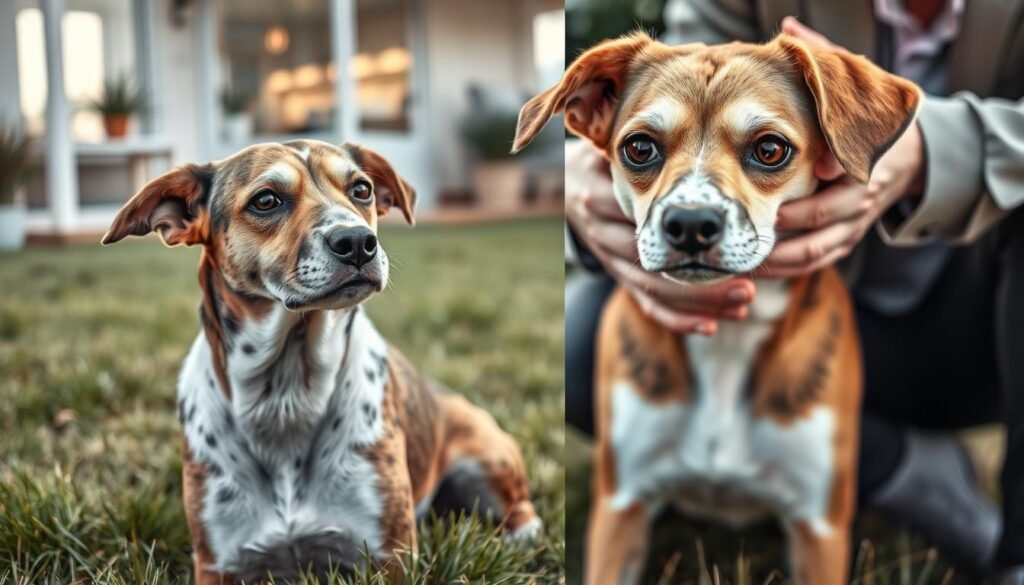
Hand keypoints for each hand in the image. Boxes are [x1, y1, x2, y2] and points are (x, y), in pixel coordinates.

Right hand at [566, 140, 754, 333]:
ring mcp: (609, 258)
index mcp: (599, 196)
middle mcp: (601, 231)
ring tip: (740, 302)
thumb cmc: (605, 155)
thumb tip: (683, 131)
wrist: (568, 180)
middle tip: (749, 283)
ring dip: (698, 301)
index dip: (687, 235)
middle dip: (702, 280)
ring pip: (652, 289)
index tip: (733, 237)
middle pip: (652, 266)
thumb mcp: (613, 144)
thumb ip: (640, 151)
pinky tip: (708, 325)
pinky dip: (675, 317)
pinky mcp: (617, 275)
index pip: (644, 223)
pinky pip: (644, 303)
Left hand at [760, 18, 926, 277]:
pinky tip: (749, 267)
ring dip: (774, 261)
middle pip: (819, 228)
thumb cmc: (866, 116)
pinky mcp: (843, 242)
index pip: (839, 185)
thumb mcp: (851, 86)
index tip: (785, 194)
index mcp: (863, 163)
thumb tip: (787, 30)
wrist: (908, 154)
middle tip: (737, 234)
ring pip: (813, 254)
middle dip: (779, 234)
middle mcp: (858, 201)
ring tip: (734, 261)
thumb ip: (821, 64)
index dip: (812, 191)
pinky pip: (813, 263)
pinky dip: (782, 268)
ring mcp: (851, 226)